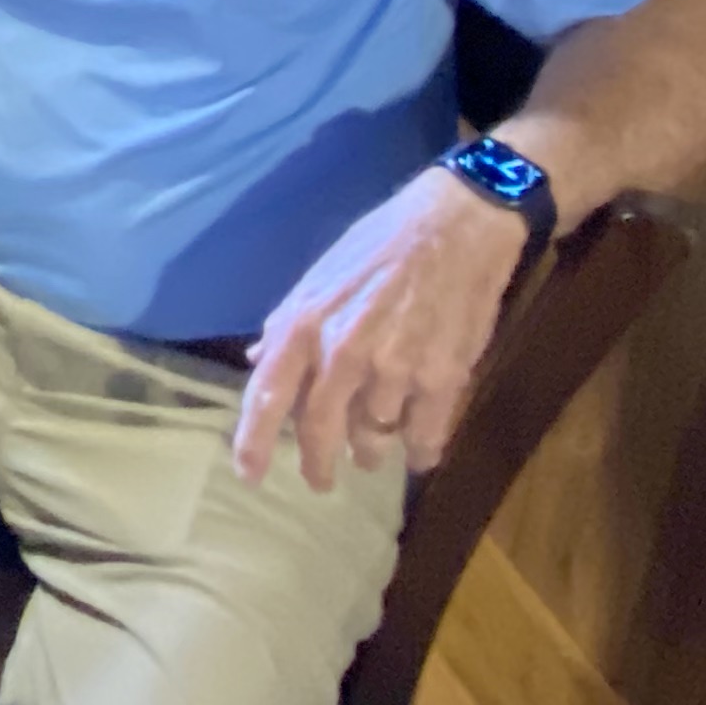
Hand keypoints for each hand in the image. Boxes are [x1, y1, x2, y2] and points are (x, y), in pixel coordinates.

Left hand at [232, 168, 528, 490]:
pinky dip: (419, 452)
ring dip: (370, 452)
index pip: (266, 395)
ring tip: (372, 454)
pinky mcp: (441, 378)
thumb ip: (289, 326)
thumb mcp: (319, 276)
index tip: (249, 476)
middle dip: (317, 463)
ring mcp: (392, 369)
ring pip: (372, 438)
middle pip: (319, 431)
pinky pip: (423, 437)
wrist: (455, 225)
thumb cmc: (380, 243)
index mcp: (303, 324)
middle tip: (320, 479)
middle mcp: (341, 353)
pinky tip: (417, 453)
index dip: (253, 442)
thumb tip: (259, 363)